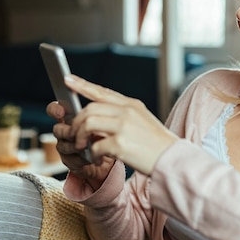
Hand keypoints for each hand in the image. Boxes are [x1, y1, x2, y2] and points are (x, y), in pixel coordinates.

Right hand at [46, 101, 116, 186]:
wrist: (110, 156)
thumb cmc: (106, 134)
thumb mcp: (104, 120)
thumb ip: (98, 111)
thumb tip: (98, 105)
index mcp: (72, 117)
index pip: (55, 109)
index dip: (55, 110)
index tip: (61, 112)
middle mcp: (66, 130)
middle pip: (57, 129)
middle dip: (67, 132)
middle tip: (78, 134)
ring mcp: (66, 145)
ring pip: (62, 145)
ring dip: (77, 147)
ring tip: (91, 147)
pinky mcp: (70, 160)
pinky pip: (70, 159)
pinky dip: (82, 158)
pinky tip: (92, 157)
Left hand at [64, 75, 178, 174]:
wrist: (172, 159)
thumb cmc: (155, 144)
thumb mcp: (142, 120)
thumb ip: (122, 114)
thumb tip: (96, 116)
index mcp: (131, 105)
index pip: (101, 92)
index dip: (82, 85)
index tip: (67, 79)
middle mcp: (127, 112)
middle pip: (89, 109)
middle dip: (76, 123)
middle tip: (75, 136)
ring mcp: (124, 127)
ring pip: (88, 124)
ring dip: (80, 137)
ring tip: (82, 147)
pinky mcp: (120, 144)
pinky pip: (94, 146)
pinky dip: (91, 155)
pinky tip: (97, 160)